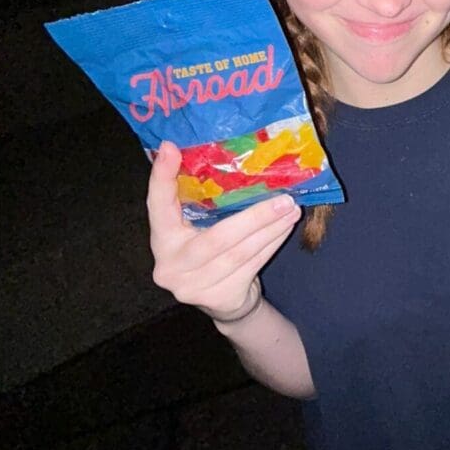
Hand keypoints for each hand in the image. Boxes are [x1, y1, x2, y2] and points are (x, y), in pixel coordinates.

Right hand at [147, 141, 300, 318]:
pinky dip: (272, 244)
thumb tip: (204, 150)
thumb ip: (196, 198)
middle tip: (285, 197)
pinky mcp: (218, 298)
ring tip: (291, 209)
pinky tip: (285, 228)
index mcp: (161, 238)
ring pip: (240, 252)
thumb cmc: (208, 250)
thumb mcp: (195, 225)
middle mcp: (169, 265)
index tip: (171, 148)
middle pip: (217, 237)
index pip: (157, 204)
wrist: (221, 301)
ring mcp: (192, 286)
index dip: (162, 177)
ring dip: (270, 229)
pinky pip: (252, 265)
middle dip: (255, 216)